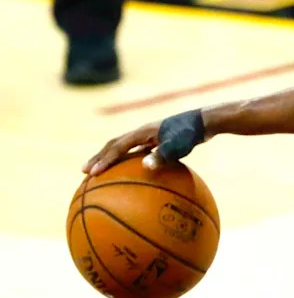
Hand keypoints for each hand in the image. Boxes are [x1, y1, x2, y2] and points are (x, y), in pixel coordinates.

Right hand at [82, 110, 205, 175]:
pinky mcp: (157, 141)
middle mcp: (142, 133)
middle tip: (85, 172)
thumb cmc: (192, 133)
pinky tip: (131, 175)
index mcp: (142, 133)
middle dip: (99, 158)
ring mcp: (149, 136)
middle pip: (113, 145)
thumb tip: (145, 166)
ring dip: (110, 158)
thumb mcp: (179, 145)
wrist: (204, 122)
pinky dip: (129, 162)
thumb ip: (163, 155)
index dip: (104, 160)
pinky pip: (137, 152)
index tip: (92, 173)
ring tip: (101, 173)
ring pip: (123, 148)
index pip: (117, 147)